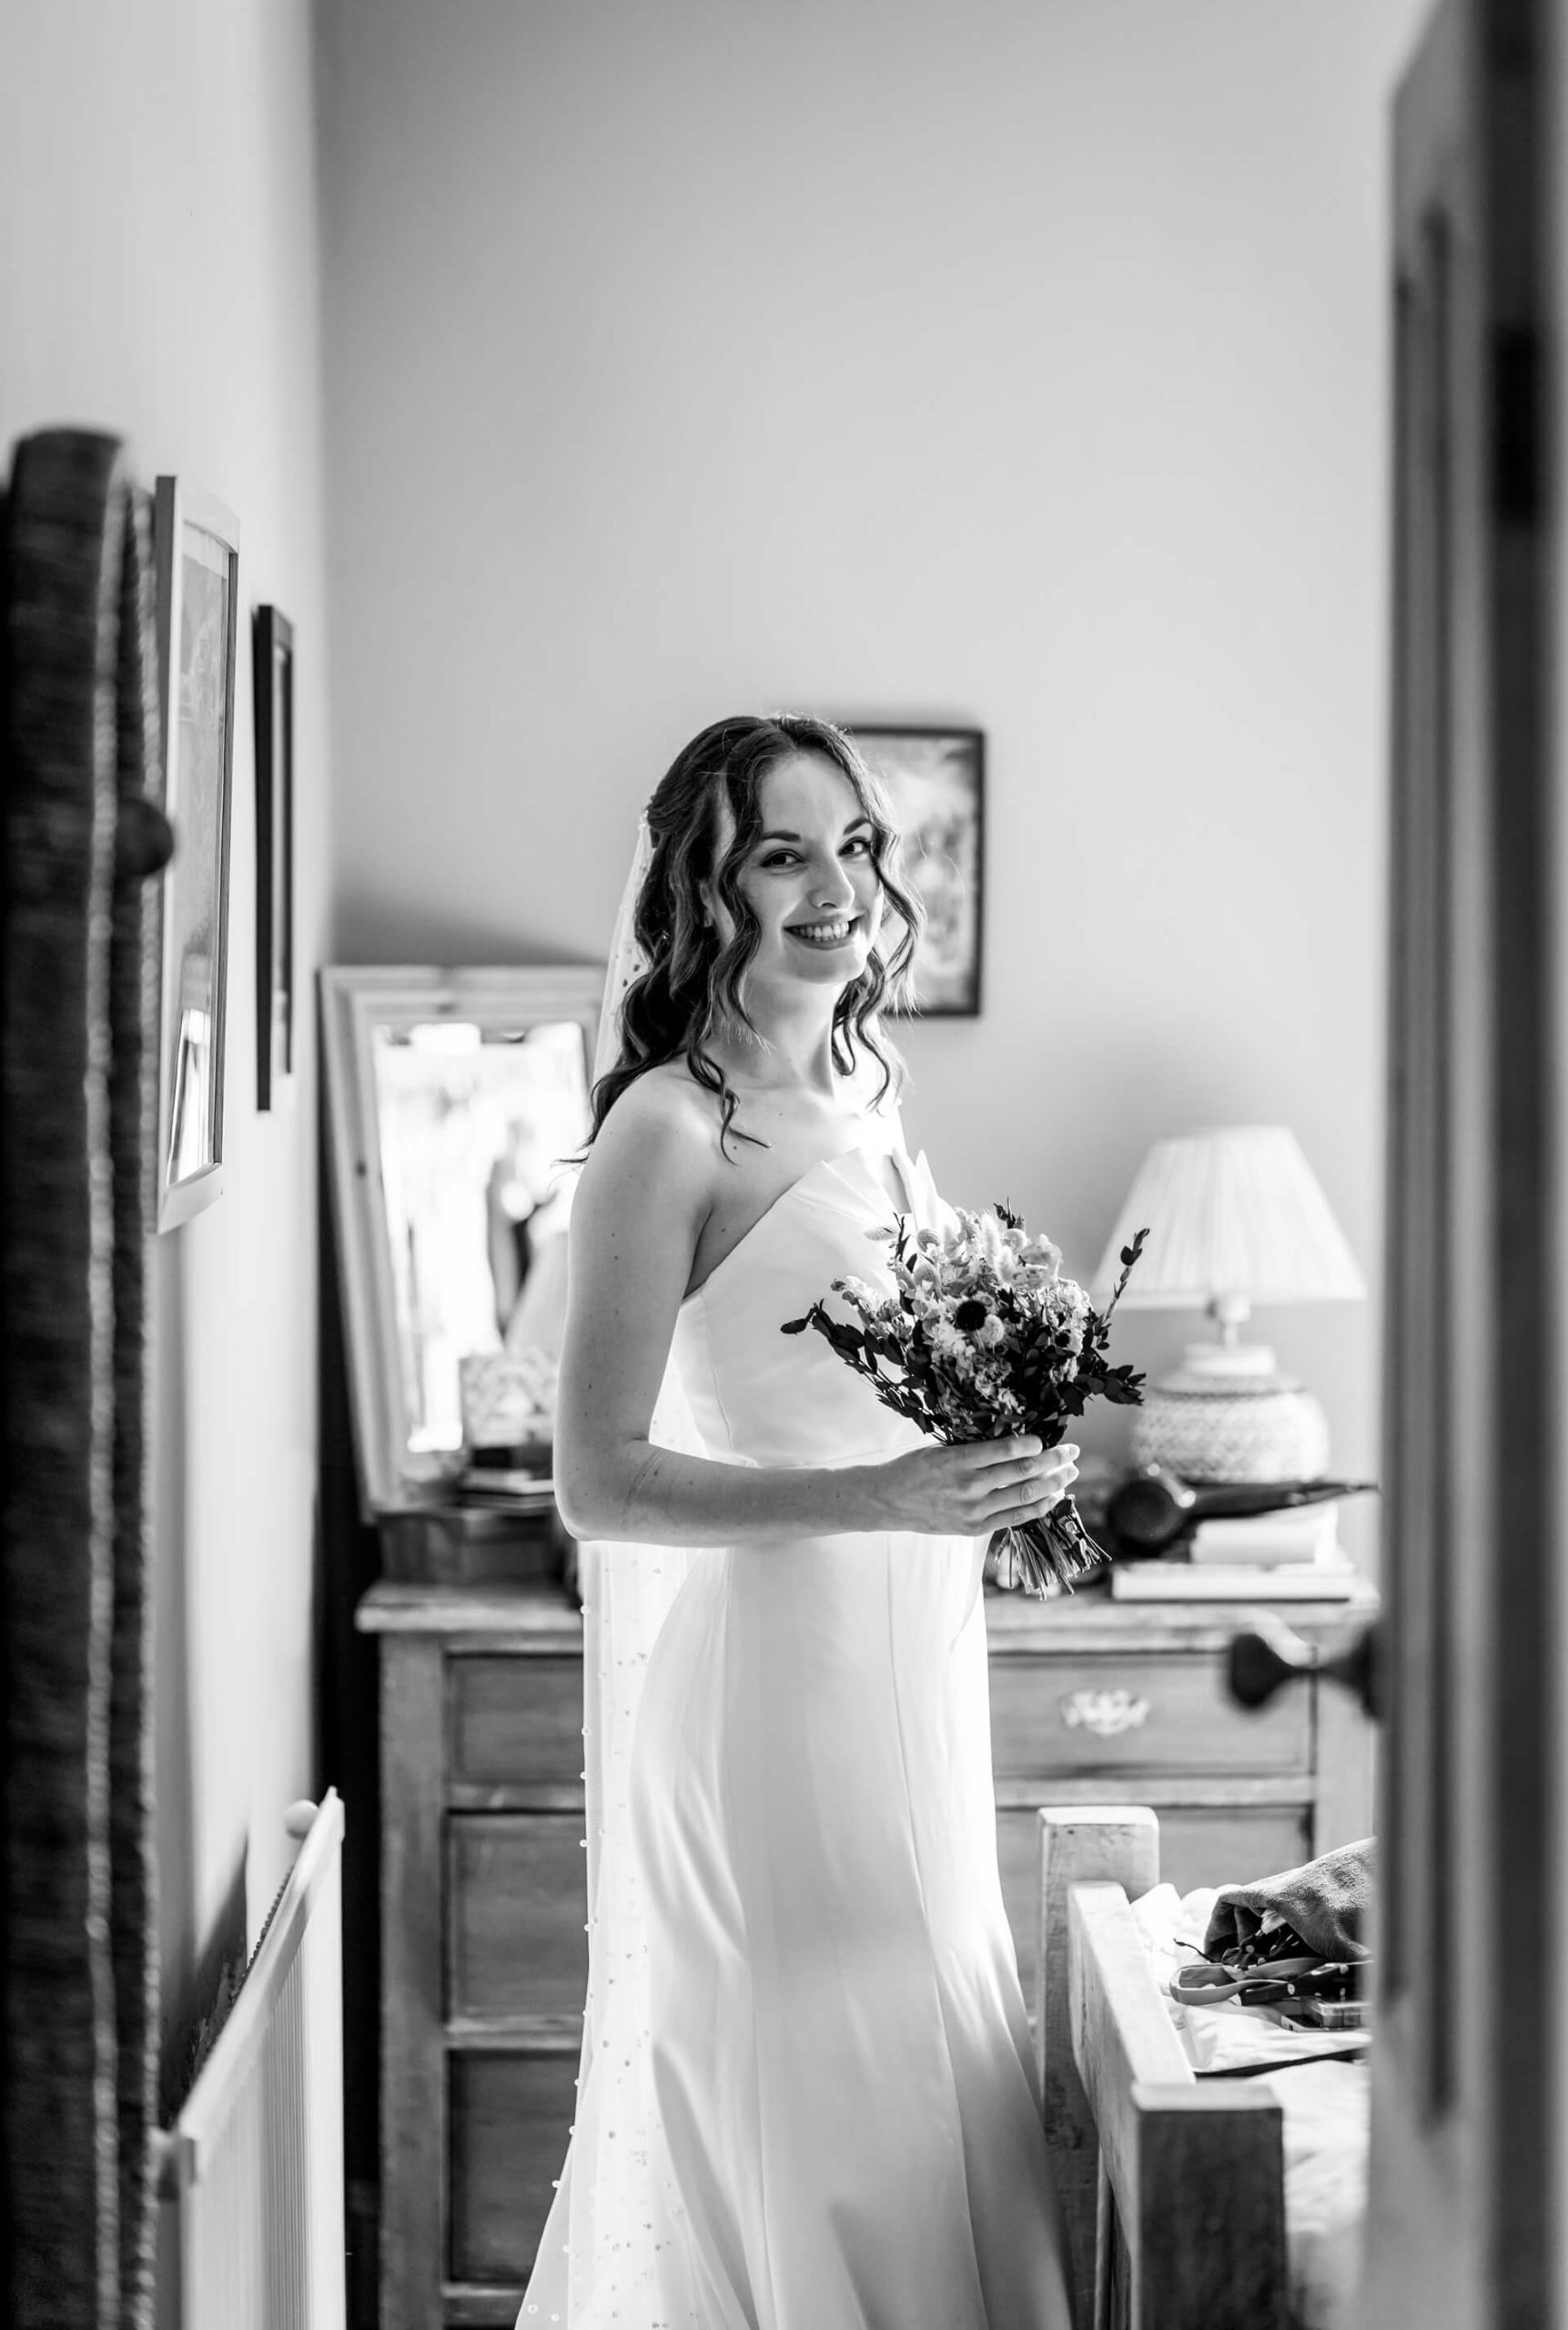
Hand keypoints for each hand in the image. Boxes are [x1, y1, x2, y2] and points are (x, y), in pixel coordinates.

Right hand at [872, 1437, 1079, 1537]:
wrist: (887, 1501)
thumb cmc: (914, 1468)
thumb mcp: (941, 1448)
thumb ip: (975, 1448)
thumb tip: (1015, 1439)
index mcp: (958, 1460)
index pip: (1006, 1451)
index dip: (1033, 1444)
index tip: (1047, 1438)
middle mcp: (969, 1487)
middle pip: (1023, 1473)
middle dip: (1053, 1461)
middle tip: (1072, 1452)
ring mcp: (973, 1511)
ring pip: (1025, 1496)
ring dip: (1054, 1484)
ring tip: (1070, 1473)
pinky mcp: (974, 1528)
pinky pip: (1015, 1518)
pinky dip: (1038, 1507)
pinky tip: (1053, 1497)